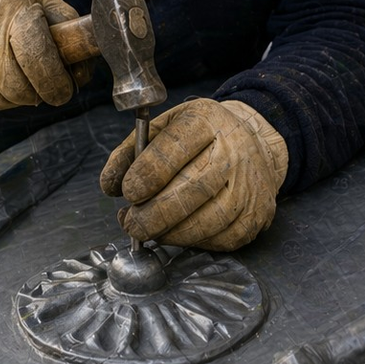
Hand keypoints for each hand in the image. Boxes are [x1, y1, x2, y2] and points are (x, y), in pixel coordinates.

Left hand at [100, 98, 287, 250]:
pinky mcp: (255, 216)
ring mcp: (248, 185)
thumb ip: (131, 153)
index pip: (176, 148)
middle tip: (131, 223)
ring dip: (169, 233)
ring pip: (207, 221)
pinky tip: (176, 233)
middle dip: (152, 214)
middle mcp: (233, 152)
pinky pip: (220, 239)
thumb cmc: (198, 138)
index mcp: (206, 121)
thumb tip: (109, 185)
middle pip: (192, 190)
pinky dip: (192, 241)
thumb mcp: (163, 128)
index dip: (147, 174)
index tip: (127, 192)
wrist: (253, 144)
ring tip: (148, 230)